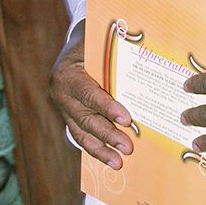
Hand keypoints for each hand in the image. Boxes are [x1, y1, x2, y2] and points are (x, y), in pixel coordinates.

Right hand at [49, 22, 132, 168]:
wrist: (75, 45)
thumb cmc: (93, 42)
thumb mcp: (99, 42)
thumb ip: (114, 54)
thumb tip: (144, 55)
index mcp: (68, 73)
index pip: (88, 93)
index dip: (107, 107)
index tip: (126, 119)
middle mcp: (61, 93)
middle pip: (86, 118)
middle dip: (108, 135)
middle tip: (128, 147)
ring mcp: (63, 107)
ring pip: (81, 132)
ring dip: (101, 149)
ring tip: (118, 162)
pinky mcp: (68, 116)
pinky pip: (81, 135)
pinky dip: (96, 148)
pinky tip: (109, 159)